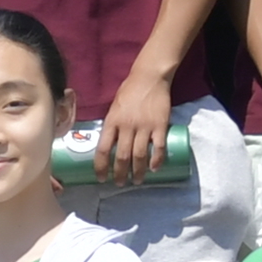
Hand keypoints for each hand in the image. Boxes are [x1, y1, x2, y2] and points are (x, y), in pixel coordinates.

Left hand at [91, 73, 178, 189]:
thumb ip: (113, 125)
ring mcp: (144, 126)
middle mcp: (127, 126)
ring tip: (137, 181)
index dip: (101, 167)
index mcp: (112, 121)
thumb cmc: (129, 91)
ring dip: (138, 172)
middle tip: (120, 184)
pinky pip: (159, 147)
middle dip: (120, 174)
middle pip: (122, 157)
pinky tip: (155, 169)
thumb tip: (110, 144)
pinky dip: (157, 160)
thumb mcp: (114, 107)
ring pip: (140, 155)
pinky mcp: (160, 125)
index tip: (101, 178)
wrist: (149, 77)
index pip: (103, 149)